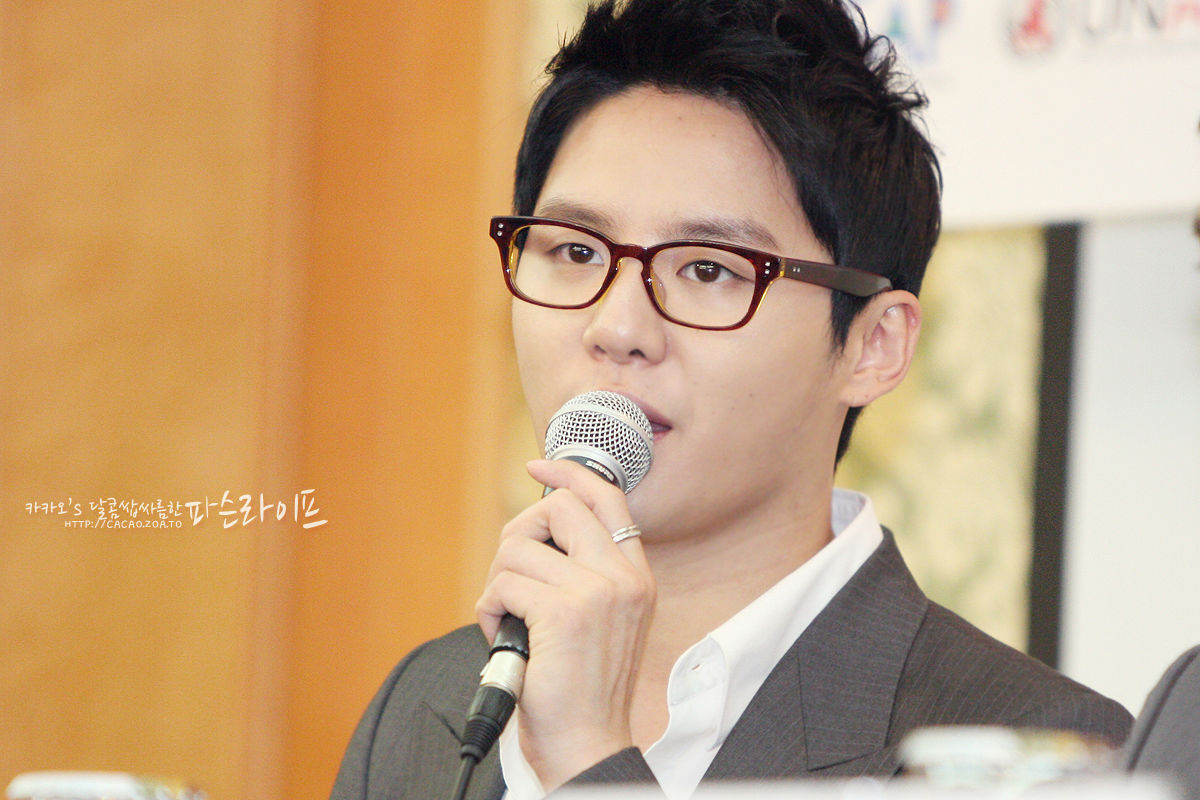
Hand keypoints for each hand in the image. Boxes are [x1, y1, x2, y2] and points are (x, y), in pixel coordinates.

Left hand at [475, 458, 656, 790]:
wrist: (587, 744)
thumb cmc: (581, 688)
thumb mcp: (600, 620)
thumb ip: (583, 573)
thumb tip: (537, 526)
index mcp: (635, 576)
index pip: (609, 498)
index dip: (569, 473)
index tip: (539, 467)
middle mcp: (623, 578)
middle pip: (558, 508)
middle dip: (517, 535)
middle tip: (510, 575)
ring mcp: (596, 592)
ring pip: (518, 548)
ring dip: (498, 583)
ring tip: (508, 620)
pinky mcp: (563, 612)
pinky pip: (504, 583)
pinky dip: (490, 609)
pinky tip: (504, 635)